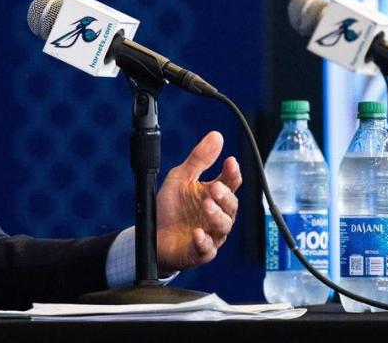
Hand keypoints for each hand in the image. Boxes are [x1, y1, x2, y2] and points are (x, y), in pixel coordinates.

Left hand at [155, 130, 240, 274]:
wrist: (155, 236)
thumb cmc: (171, 207)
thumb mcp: (181, 178)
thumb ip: (199, 159)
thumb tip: (216, 135)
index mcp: (214, 195)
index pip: (230, 182)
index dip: (232, 172)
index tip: (230, 162)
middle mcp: (217, 214)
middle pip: (231, 205)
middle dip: (225, 196)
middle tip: (214, 188)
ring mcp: (211, 234)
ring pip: (223, 226)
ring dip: (216, 215)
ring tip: (206, 205)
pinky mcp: (201, 252)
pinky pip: (207, 248)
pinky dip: (203, 241)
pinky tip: (197, 233)